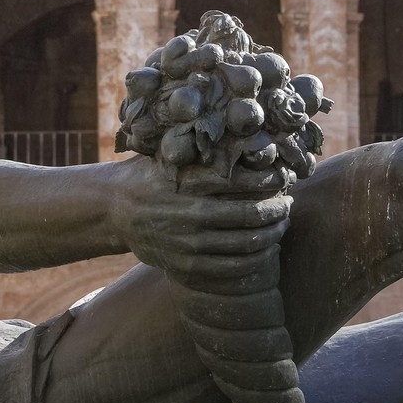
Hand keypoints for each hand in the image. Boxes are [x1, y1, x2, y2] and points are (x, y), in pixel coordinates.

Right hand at [106, 155, 291, 284]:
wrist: (114, 208)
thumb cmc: (150, 174)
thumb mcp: (170, 154)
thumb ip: (202, 149)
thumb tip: (247, 134)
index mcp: (190, 181)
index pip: (243, 180)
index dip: (270, 179)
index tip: (284, 176)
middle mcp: (191, 213)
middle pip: (251, 214)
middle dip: (278, 209)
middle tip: (289, 203)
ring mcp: (189, 243)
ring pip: (246, 243)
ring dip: (272, 234)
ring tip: (282, 225)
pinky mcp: (187, 265)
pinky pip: (232, 268)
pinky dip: (255, 259)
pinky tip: (264, 249)